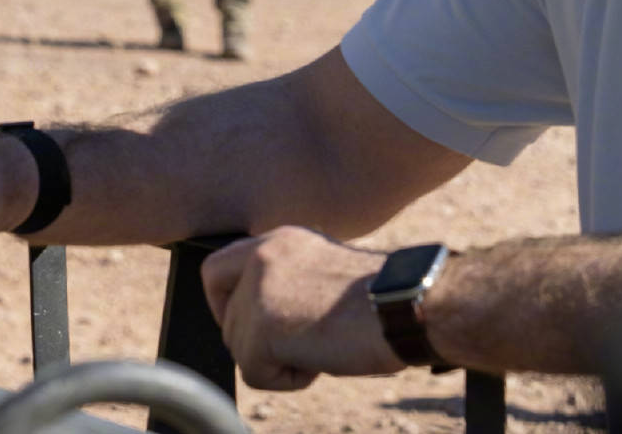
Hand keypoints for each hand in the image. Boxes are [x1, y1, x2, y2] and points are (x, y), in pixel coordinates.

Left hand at [201, 227, 403, 390]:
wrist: (406, 306)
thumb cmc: (381, 300)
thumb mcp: (321, 275)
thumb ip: (284, 284)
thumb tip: (261, 322)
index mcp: (278, 241)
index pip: (216, 268)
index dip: (224, 304)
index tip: (253, 325)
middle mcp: (262, 256)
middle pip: (226, 319)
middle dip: (255, 343)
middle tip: (294, 347)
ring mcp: (258, 289)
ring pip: (240, 349)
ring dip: (278, 362)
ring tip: (322, 346)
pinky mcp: (263, 325)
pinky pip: (255, 373)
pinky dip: (288, 380)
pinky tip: (321, 360)